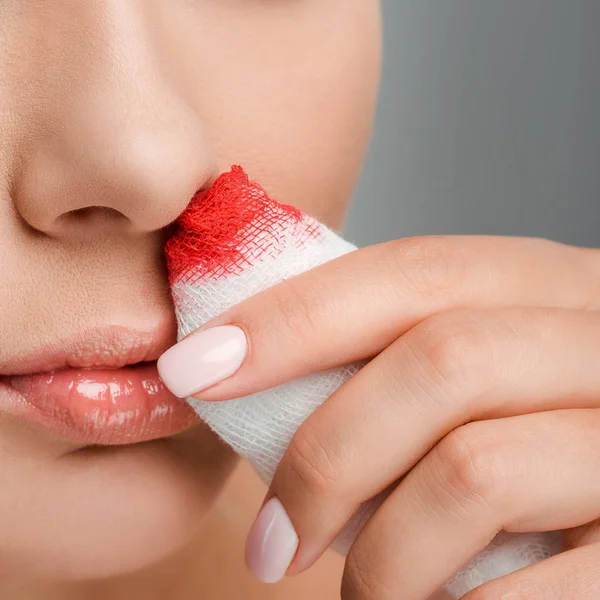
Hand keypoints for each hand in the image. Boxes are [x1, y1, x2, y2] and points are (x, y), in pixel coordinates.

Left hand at [184, 235, 599, 598]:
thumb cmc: (527, 446)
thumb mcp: (475, 382)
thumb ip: (389, 362)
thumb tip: (249, 368)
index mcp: (552, 288)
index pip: (412, 272)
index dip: (292, 317)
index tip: (195, 370)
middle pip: (442, 360)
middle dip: (328, 455)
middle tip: (270, 543)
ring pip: (472, 469)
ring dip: (383, 552)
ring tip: (364, 592)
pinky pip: (524, 587)